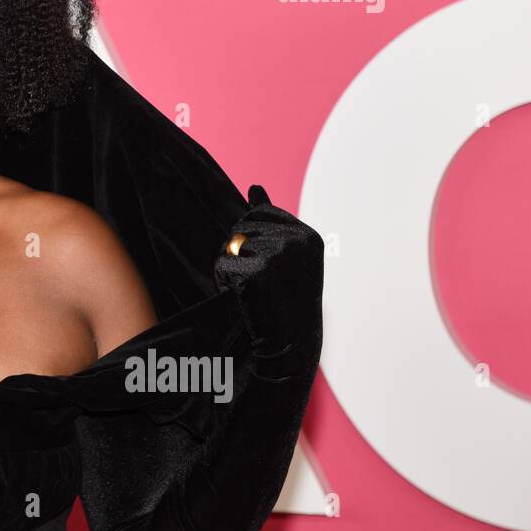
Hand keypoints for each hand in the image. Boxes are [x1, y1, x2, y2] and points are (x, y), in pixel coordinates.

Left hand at [213, 184, 323, 355]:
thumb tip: (254, 186)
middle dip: (239, 253)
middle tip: (261, 282)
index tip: (269, 266)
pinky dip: (225, 281)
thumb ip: (271, 220)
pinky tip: (246, 297)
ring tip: (255, 290)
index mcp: (307, 235)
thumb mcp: (287, 254)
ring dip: (231, 268)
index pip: (257, 213)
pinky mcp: (256, 271)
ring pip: (229, 246)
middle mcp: (296, 241)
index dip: (251, 238)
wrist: (291, 343)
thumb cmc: (286, 299)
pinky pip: (222, 264)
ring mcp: (277, 255)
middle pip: (240, 228)